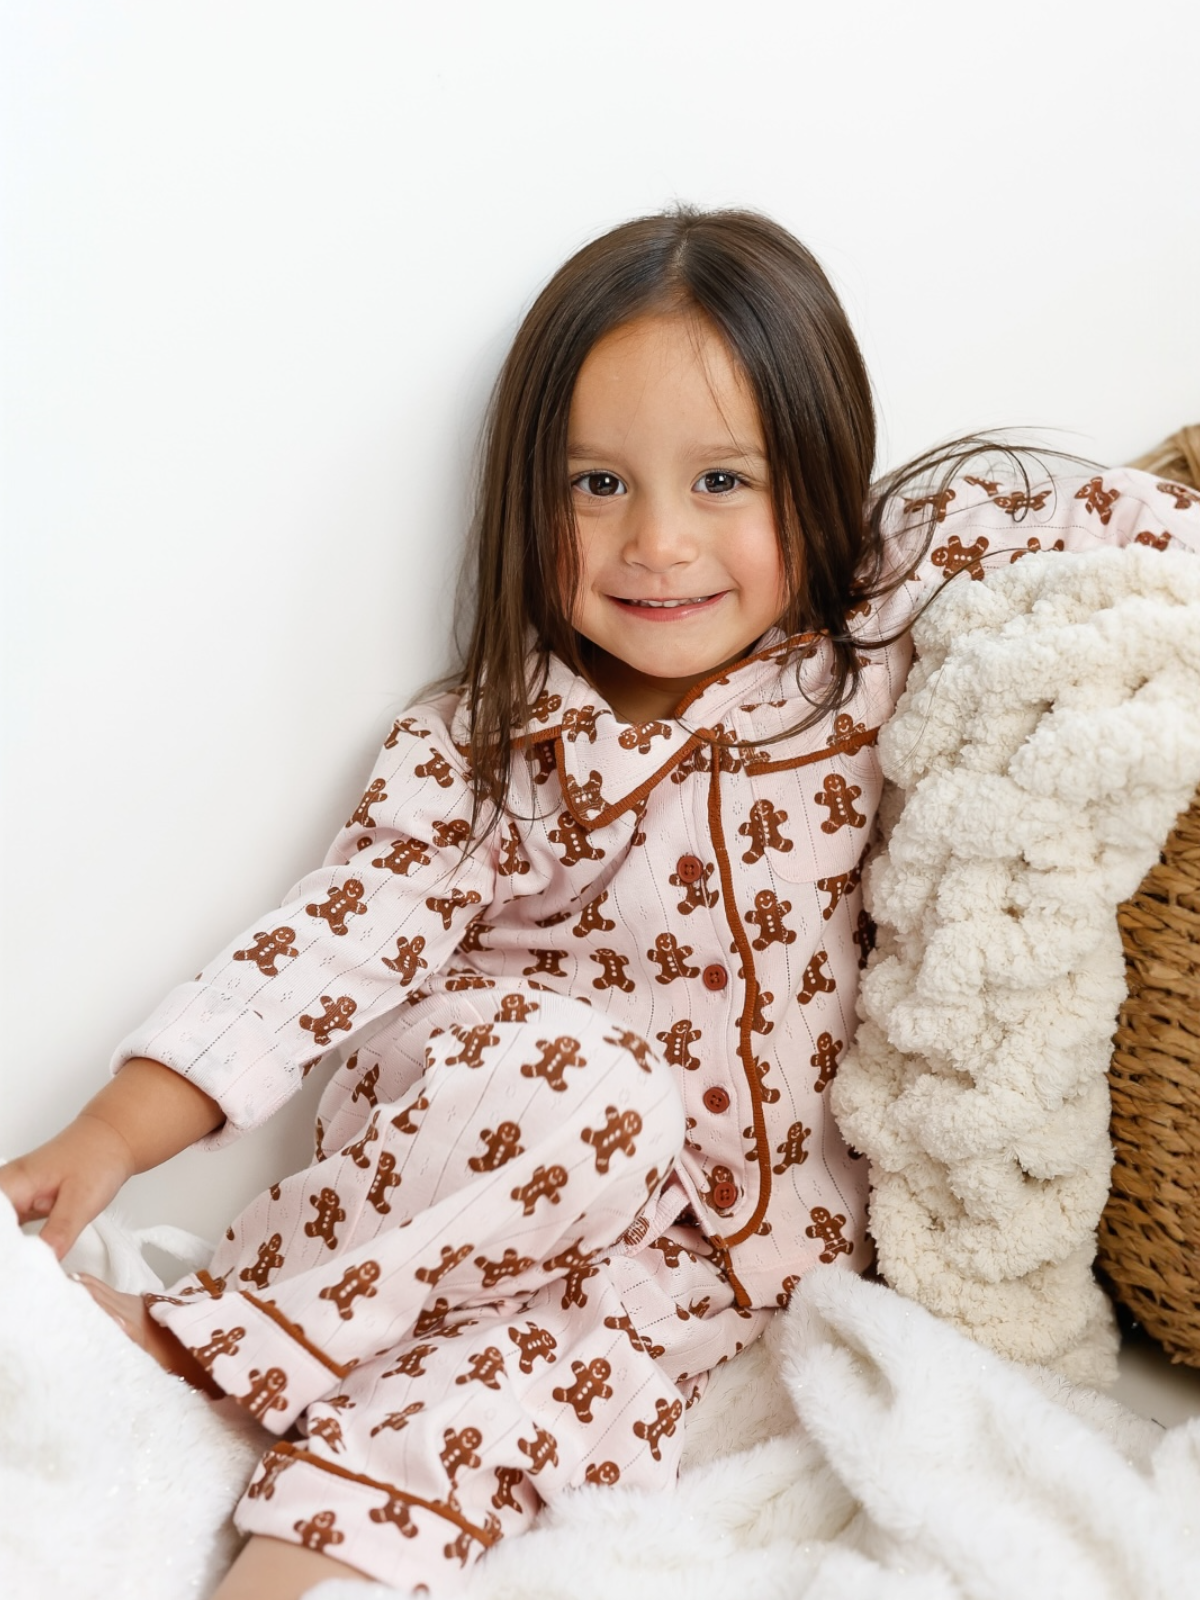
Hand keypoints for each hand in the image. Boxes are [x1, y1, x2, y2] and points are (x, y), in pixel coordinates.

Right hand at [1, 1056, 222, 1259]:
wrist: (112, 1139)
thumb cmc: (98, 1157)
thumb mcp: (82, 1200)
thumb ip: (60, 1232)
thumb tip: (42, 1261)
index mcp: (12, 1183)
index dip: (4, 1250)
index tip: (11, 1268)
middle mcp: (6, 1187)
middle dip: (6, 1253)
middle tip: (18, 1274)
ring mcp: (13, 1195)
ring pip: (2, 1231)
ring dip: (8, 1250)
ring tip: (21, 1270)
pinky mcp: (22, 1202)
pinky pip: (8, 1228)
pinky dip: (14, 1244)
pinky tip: (24, 1259)